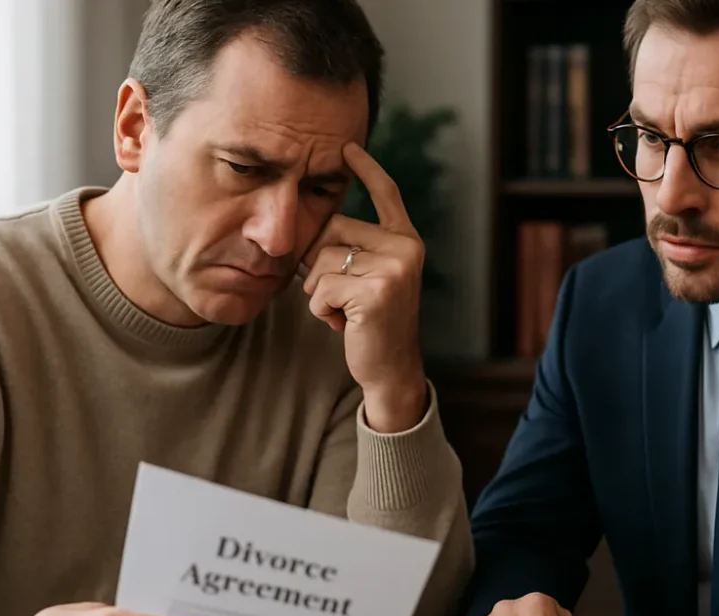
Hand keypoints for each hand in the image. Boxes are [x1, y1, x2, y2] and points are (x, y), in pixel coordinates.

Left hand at [303, 142, 427, 432]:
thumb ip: (353, 248)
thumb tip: (311, 226)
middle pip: (333, 229)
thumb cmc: (371, 321)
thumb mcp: (368, 277)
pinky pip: (321, 288)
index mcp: (406, 241)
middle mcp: (405, 249)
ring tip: (345, 311)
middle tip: (342, 295)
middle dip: (322, 263)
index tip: (347, 146)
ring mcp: (393, 269)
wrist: (389, 367)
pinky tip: (343, 323)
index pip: (387, 194)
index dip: (367, 169)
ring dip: (320, 291)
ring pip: (322, 261)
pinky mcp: (375, 292)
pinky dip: (321, 310)